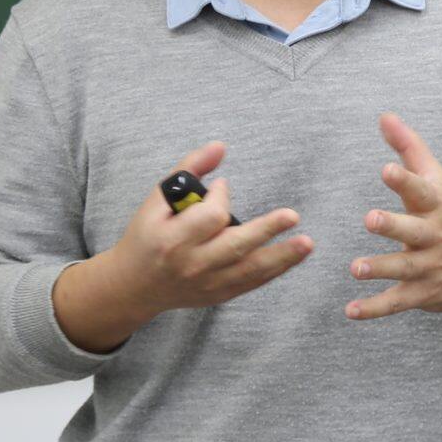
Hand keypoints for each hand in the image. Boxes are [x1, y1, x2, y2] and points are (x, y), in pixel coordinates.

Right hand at [105, 140, 315, 316]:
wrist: (134, 285)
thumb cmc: (146, 236)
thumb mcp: (157, 200)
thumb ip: (189, 170)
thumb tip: (220, 146)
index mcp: (173, 239)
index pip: (210, 217)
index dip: (221, 197)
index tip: (221, 188)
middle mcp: (192, 264)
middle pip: (235, 246)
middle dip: (266, 230)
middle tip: (292, 216)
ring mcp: (208, 283)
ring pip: (250, 270)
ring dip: (282, 256)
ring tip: (306, 243)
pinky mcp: (219, 295)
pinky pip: (252, 283)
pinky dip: (274, 270)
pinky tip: (294, 256)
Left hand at [345, 113, 441, 320]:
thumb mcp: (436, 178)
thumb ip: (408, 148)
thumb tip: (384, 116)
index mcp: (436, 206)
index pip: (421, 192)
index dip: (404, 180)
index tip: (386, 169)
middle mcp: (434, 237)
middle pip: (414, 231)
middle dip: (393, 226)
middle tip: (369, 219)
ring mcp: (430, 267)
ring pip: (405, 269)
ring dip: (381, 268)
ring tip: (355, 268)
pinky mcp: (424, 293)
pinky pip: (398, 302)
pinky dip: (375, 309)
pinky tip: (351, 310)